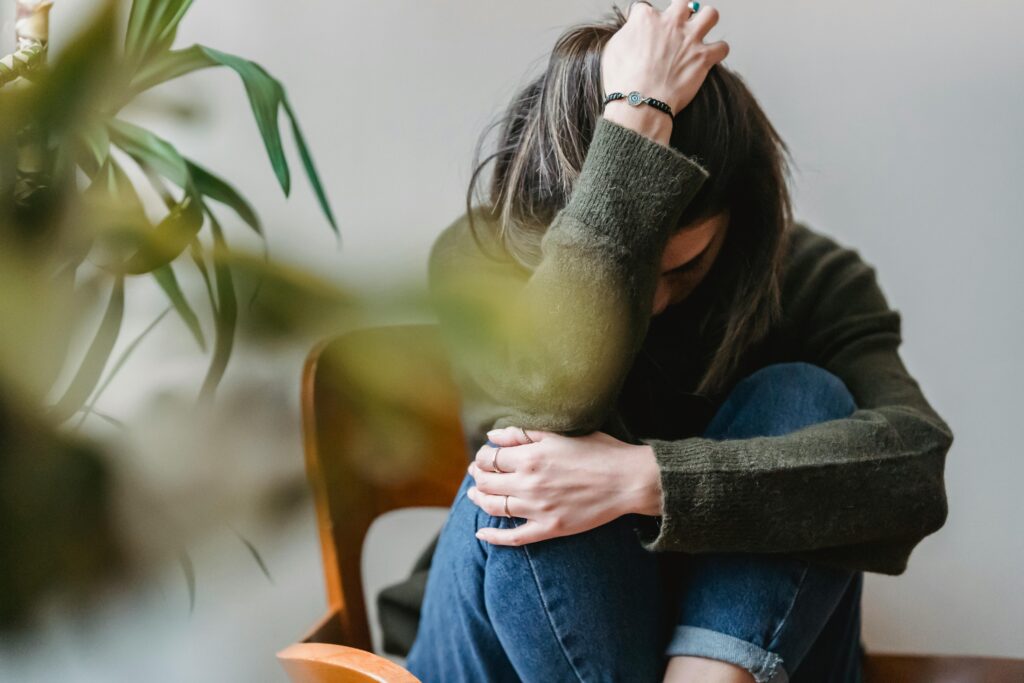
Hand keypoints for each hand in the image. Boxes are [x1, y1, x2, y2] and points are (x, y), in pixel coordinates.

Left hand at [465, 426, 662, 545]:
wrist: (628, 481)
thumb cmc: (598, 451)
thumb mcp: (560, 434)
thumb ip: (523, 434)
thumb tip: (492, 437)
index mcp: (530, 457)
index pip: (489, 458)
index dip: (482, 457)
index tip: (485, 456)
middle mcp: (529, 484)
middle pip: (486, 482)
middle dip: (477, 476)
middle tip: (476, 473)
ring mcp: (537, 509)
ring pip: (494, 507)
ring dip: (479, 500)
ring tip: (475, 494)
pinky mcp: (549, 529)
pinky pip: (513, 537)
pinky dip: (493, 538)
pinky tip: (481, 535)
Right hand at [602, 1, 728, 116]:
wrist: (639, 103)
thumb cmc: (623, 82)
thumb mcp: (613, 50)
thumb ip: (626, 34)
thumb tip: (632, 31)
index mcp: (646, 19)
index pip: (645, 8)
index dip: (643, 21)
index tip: (643, 31)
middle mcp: (671, 23)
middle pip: (683, 2)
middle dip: (681, 12)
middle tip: (677, 26)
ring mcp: (690, 39)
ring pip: (710, 15)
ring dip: (706, 22)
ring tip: (699, 33)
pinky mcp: (703, 58)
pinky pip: (722, 47)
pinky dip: (718, 52)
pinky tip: (710, 58)